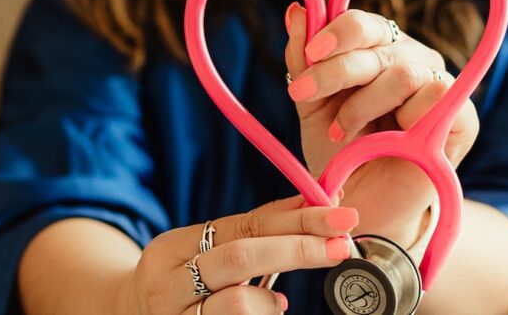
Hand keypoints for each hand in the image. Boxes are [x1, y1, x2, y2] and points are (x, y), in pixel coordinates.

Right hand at [119, 196, 357, 314]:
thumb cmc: (179, 284)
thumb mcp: (204, 251)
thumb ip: (253, 231)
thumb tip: (312, 203)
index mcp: (172, 248)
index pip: (243, 225)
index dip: (296, 219)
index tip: (340, 216)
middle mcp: (164, 282)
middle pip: (240, 256)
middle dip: (298, 248)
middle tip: (342, 246)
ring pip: (236, 304)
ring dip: (270, 300)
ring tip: (277, 301)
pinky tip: (266, 310)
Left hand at [283, 3, 478, 246]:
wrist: (361, 206)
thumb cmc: (340, 154)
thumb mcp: (312, 106)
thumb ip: (303, 60)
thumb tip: (296, 10)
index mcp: (378, 51)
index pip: (363, 23)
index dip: (336, 33)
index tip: (308, 56)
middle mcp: (411, 60)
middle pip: (379, 42)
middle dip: (336, 70)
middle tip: (303, 94)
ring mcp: (439, 85)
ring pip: (403, 72)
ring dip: (363, 105)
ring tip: (341, 132)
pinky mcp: (462, 117)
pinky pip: (437, 96)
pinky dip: (403, 119)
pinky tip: (386, 141)